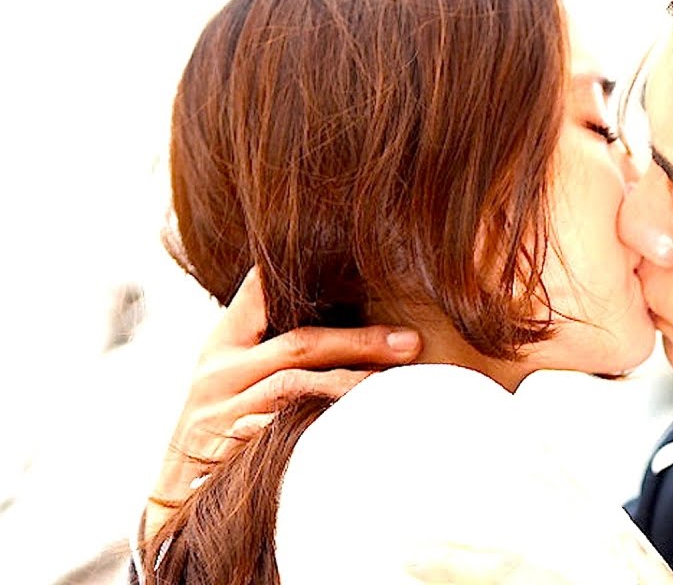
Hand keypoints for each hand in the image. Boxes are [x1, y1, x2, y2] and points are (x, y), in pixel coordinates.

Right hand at [143, 268, 420, 539]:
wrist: (176, 496)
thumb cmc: (219, 426)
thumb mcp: (228, 376)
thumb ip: (271, 344)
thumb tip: (345, 315)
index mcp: (221, 347)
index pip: (258, 296)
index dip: (298, 278)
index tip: (351, 265)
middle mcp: (218, 375)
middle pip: (300, 345)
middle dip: (360, 342)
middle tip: (409, 343)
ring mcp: (223, 415)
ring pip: (296, 387)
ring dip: (350, 384)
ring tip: (391, 384)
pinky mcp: (231, 453)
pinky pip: (286, 432)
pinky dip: (323, 425)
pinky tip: (356, 422)